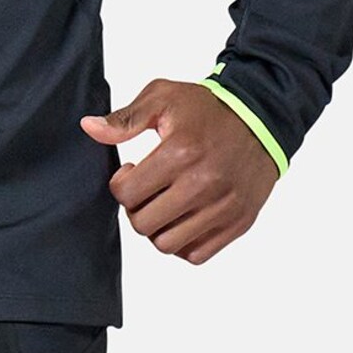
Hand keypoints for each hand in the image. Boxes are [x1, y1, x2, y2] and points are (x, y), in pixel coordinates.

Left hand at [81, 78, 279, 265]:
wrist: (263, 118)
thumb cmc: (210, 109)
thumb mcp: (164, 97)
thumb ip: (125, 118)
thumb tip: (89, 128)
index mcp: (181, 152)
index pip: (126, 193)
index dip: (121, 184)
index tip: (132, 171)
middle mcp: (203, 183)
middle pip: (143, 224)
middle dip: (136, 208)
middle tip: (147, 191)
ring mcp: (223, 207)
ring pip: (166, 245)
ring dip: (158, 228)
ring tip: (165, 206)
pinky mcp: (238, 222)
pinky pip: (196, 254)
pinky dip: (183, 243)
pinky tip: (184, 218)